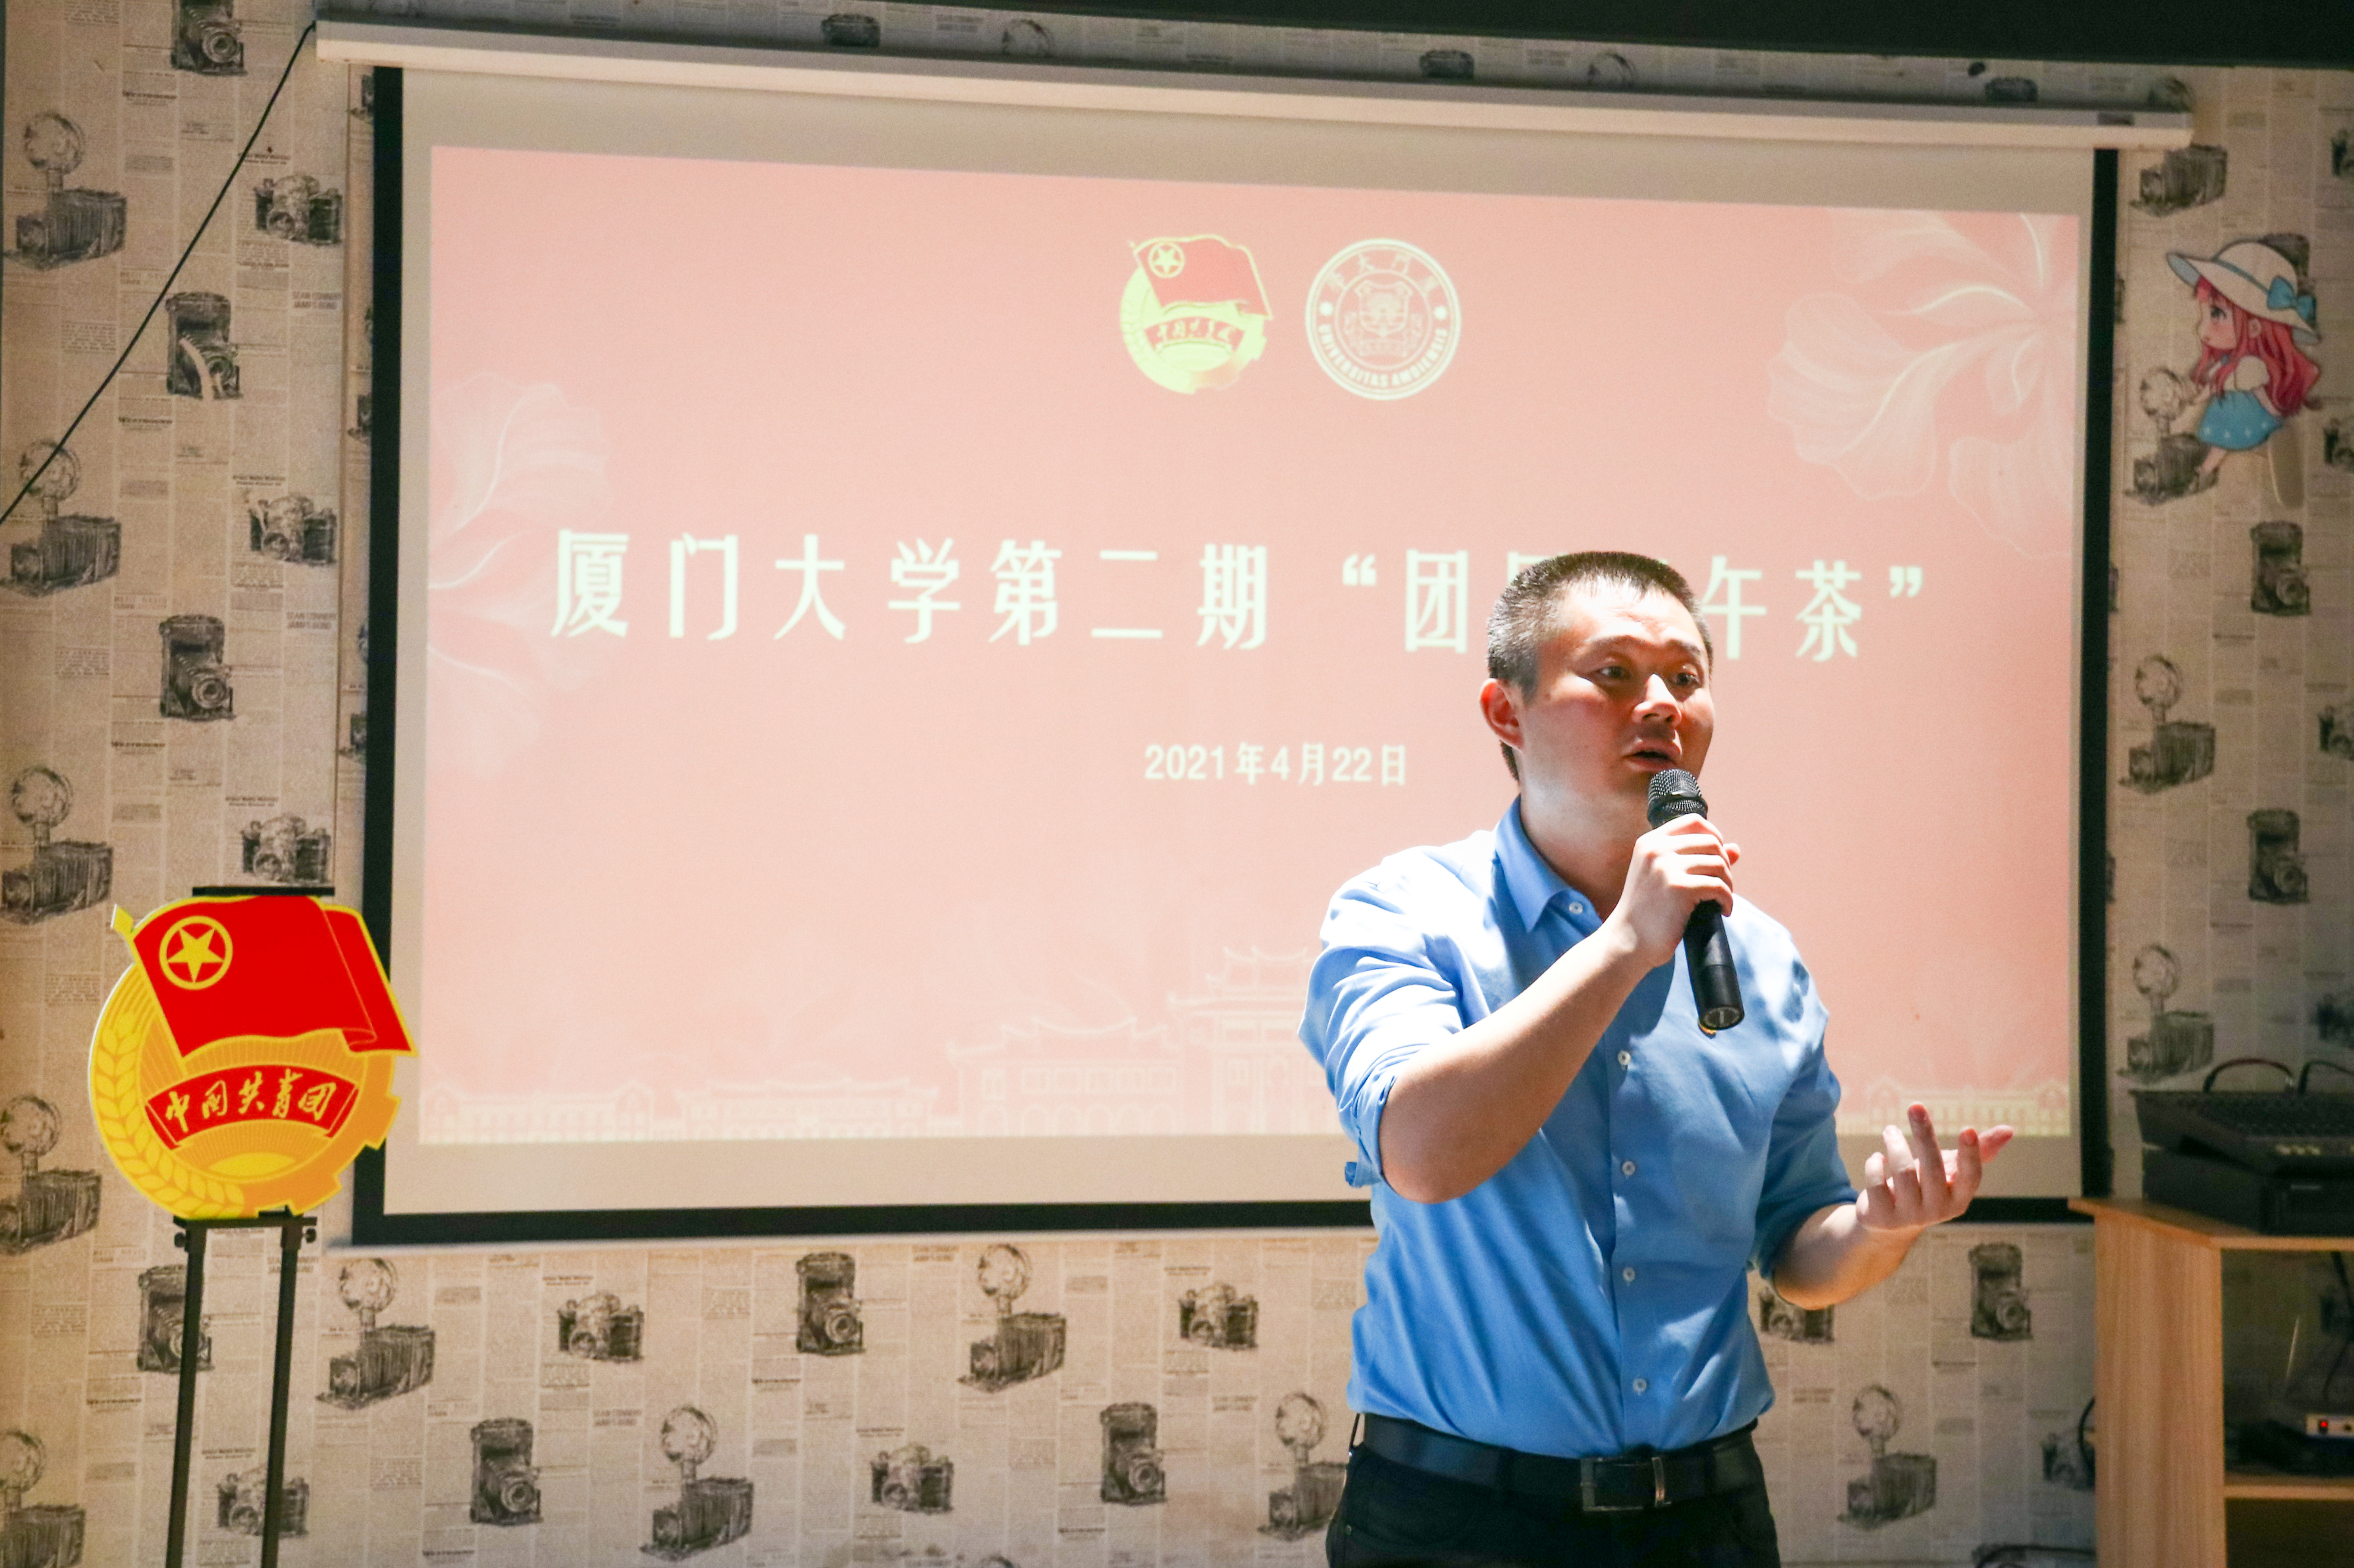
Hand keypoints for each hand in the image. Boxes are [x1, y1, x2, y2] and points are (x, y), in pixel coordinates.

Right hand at [1607, 814, 1739, 969]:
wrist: (1627, 941)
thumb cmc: (1647, 911)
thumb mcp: (1664, 877)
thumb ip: (1695, 858)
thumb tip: (1736, 848)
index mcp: (1650, 842)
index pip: (1693, 821)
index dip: (1714, 834)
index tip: (1718, 856)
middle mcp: (1656, 849)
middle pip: (1711, 841)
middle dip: (1724, 863)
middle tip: (1722, 885)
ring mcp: (1666, 867)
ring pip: (1719, 863)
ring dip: (1728, 883)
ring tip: (1722, 899)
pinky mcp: (1679, 888)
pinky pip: (1719, 886)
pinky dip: (1727, 900)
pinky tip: (1723, 911)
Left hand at [1855, 1104, 2013, 1233]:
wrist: (1889, 1221)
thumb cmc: (1927, 1186)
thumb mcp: (1950, 1169)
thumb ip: (1979, 1150)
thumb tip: (2009, 1129)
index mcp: (1959, 1199)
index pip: (1971, 1177)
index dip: (1971, 1154)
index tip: (1967, 1128)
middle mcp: (1938, 1211)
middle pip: (1932, 1167)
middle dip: (1924, 1133)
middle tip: (1916, 1106)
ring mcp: (1909, 1216)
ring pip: (1903, 1171)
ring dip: (1895, 1143)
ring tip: (1890, 1131)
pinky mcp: (1882, 1216)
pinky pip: (1877, 1182)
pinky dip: (1875, 1163)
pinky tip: (1878, 1158)